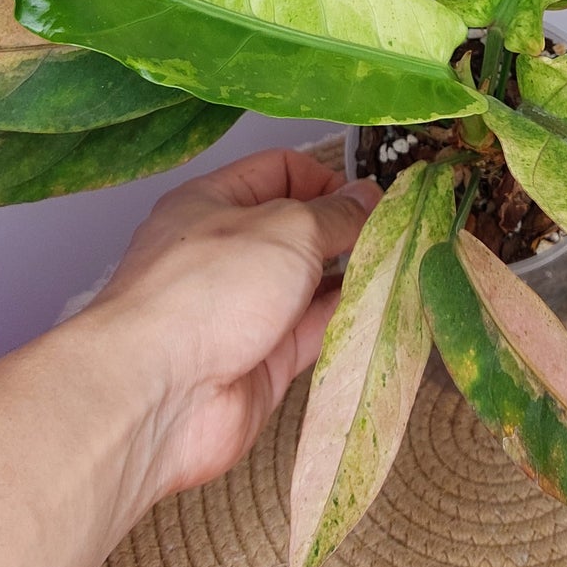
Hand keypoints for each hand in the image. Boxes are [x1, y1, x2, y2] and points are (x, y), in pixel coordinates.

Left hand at [82, 149, 379, 501]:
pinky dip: (347, 323)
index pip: (278, 172)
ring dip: (353, 279)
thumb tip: (369, 197)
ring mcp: (243, 311)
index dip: (326, 179)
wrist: (161, 393)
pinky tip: (385, 311)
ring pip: (310, 286)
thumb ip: (335, 214)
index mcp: (213, 203)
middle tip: (400, 234)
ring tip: (405, 270)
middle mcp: (227, 253)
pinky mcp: (261, 363)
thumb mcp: (286, 229)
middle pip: (298, 232)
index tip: (371, 198)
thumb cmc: (209, 287)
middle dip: (345, 232)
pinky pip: (313, 335)